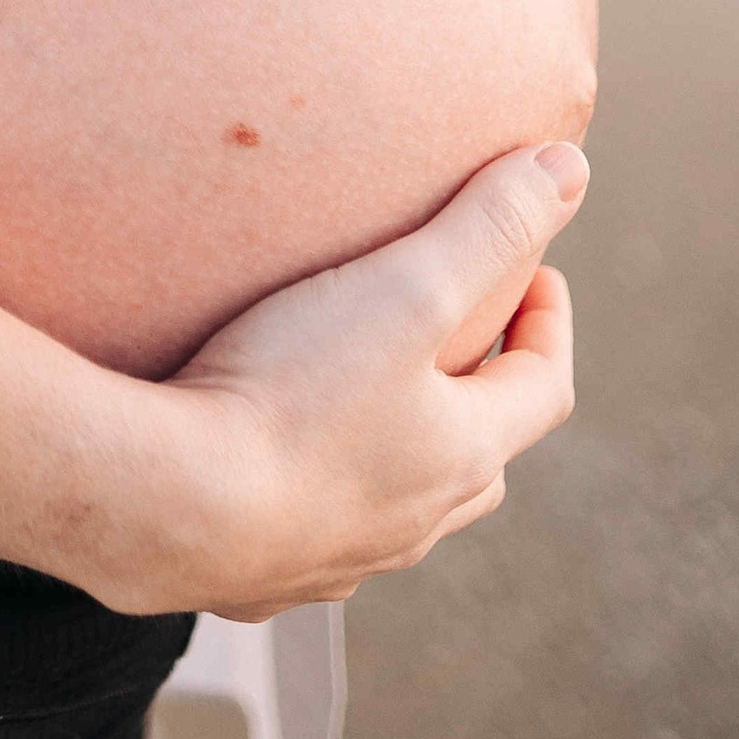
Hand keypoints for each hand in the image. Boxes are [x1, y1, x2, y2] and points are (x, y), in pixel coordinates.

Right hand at [155, 142, 585, 618]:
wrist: (169, 507)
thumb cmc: (290, 394)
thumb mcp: (405, 289)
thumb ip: (486, 225)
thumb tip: (569, 167)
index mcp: (463, 455)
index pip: (544, 388)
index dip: (549, 322)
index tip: (538, 272)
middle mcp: (416, 519)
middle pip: (481, 457)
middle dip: (480, 390)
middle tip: (454, 331)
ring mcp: (342, 555)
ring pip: (400, 501)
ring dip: (401, 445)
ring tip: (359, 387)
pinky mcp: (266, 571)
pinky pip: (313, 528)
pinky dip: (316, 485)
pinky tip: (266, 452)